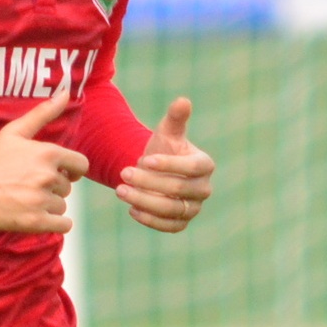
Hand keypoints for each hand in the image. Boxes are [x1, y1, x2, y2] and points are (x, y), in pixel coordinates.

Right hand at [0, 82, 87, 232]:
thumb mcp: (15, 132)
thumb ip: (43, 113)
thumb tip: (67, 92)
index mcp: (48, 153)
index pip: (82, 164)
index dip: (71, 169)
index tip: (58, 172)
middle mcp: (48, 176)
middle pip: (67, 187)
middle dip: (53, 187)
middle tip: (28, 185)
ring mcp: (40, 200)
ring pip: (62, 206)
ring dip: (49, 205)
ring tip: (24, 198)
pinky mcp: (34, 221)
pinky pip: (63, 224)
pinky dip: (54, 223)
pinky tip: (35, 215)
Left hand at [116, 96, 214, 233]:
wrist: (155, 172)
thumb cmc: (163, 148)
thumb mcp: (167, 132)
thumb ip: (175, 118)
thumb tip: (183, 100)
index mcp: (205, 165)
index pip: (192, 168)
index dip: (169, 165)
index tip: (144, 159)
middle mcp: (203, 189)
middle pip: (179, 189)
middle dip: (149, 182)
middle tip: (124, 173)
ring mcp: (193, 207)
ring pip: (172, 209)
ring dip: (144, 201)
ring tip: (121, 190)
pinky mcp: (182, 222)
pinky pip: (169, 226)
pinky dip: (150, 220)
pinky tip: (131, 209)